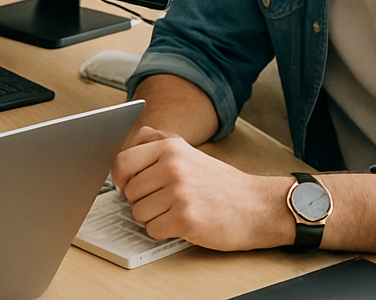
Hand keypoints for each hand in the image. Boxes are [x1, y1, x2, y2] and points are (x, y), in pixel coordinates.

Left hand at [111, 127, 292, 250]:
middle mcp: (171, 165)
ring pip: (137, 211)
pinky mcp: (185, 219)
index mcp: (169, 146)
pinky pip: (152, 229)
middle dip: (138, 200)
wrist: (256, 206)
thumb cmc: (218, 182)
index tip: (124, 184)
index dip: (119, 178)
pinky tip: (179, 224)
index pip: (122, 161)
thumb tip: (119, 161)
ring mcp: (178, 192)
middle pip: (128, 190)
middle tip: (157, 201)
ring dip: (150, 217)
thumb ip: (153, 145)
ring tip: (171, 211)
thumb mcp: (185, 149)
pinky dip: (162, 231)